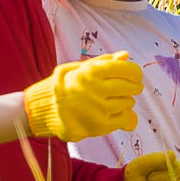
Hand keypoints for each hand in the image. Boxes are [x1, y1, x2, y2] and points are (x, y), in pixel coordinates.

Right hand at [23, 53, 141, 139]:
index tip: (134, 77)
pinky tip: (113, 112)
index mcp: (92, 72)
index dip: (135, 73)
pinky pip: (124, 119)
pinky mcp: (100, 125)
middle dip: (133, 87)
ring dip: (126, 101)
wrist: (44, 110)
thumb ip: (103, 61)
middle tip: (129, 88)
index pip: (128, 70)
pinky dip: (123, 116)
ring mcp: (98, 108)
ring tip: (113, 100)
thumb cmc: (63, 85)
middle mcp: (96, 89)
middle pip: (131, 87)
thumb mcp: (79, 68)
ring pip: (128, 103)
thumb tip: (125, 55)